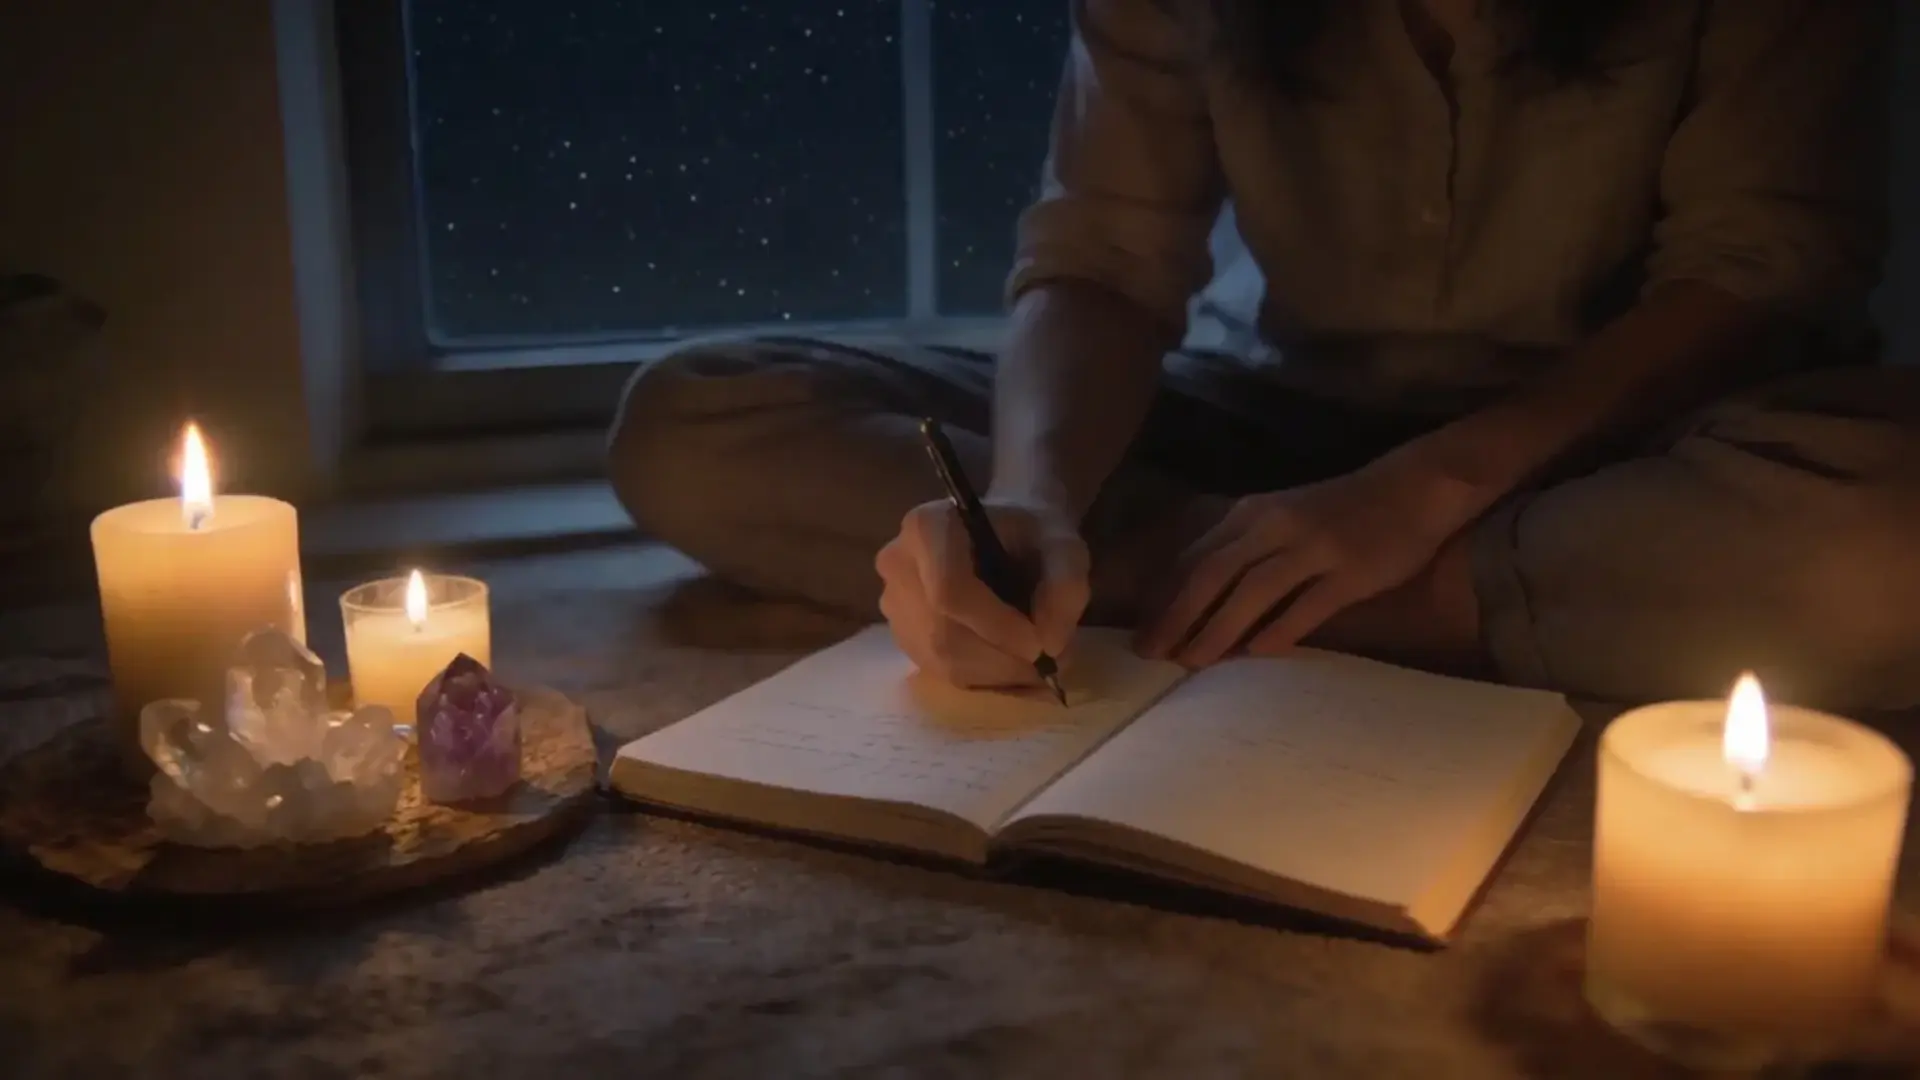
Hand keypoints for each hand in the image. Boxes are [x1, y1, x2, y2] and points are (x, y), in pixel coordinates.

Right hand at [875, 496, 1089, 687]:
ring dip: (995, 671)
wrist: (1007, 533)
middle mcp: (896, 564)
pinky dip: (981, 675)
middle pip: (943, 633)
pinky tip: (1008, 659)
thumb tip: (1049, 644)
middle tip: (1047, 661)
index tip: (1042, 645)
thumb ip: (1066, 587)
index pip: (949, 592)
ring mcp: (892, 601)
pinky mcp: (900, 632)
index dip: (997, 628)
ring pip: (940, 658)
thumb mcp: (1065, 547)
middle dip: (1002, 657)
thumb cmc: (1032, 533)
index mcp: (927, 527)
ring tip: (1032, 658)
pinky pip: (938, 669)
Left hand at [1136, 459, 1474, 666]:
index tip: (1140, 635)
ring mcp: (1314, 548)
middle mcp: (1275, 527)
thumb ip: (1241, 553)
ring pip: (1253, 590)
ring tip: (1193, 662)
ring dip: (1218, 628)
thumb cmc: (1337, 511)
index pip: (1194, 559)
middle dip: (1176, 616)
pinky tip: (1256, 655)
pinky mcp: (1351, 571)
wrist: (1411, 489)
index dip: (1164, 599)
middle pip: (1212, 574)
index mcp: (1251, 515)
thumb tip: (1194, 602)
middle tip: (1151, 655)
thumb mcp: (1279, 519)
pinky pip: (1307, 605)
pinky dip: (1278, 630)